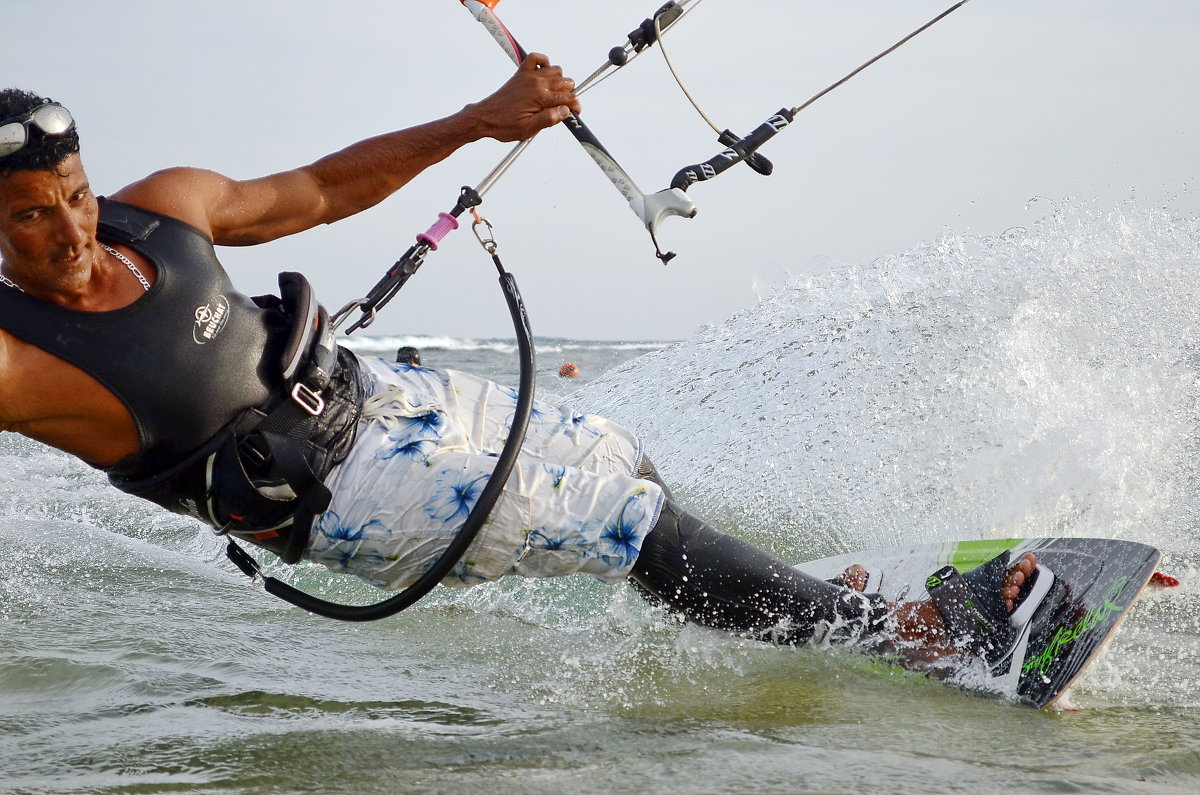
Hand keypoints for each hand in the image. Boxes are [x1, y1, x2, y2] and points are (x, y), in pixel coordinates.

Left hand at [465, 52, 581, 141]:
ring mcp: (528, 76)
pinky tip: (544, 75)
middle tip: (562, 108)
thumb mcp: (529, 129)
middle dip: (569, 95)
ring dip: (560, 81)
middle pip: (566, 82)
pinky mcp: (521, 73)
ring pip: (556, 70)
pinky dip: (544, 62)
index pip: (568, 98)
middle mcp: (536, 83)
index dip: (576, 106)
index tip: (575, 113)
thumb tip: (565, 111)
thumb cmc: (504, 125)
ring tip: (554, 95)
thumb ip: (549, 119)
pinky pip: (536, 58)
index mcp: (540, 97)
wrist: (484, 118)